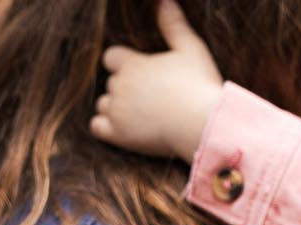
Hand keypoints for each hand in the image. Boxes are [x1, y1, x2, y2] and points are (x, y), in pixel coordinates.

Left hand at [91, 0, 223, 161]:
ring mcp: (117, 110)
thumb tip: (164, 1)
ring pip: (103, 105)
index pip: (111, 57)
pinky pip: (97, 127)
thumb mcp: (191, 49)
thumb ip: (173, 25)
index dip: (123, 65)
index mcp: (133, 63)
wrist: (204, 124)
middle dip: (125, 90)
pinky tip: (125, 129)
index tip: (141, 75)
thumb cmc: (200, 86)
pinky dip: (106, 127)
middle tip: (150, 99)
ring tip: (141, 116)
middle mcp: (120, 85)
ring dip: (116, 109)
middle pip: (111, 84)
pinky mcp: (118, 134)